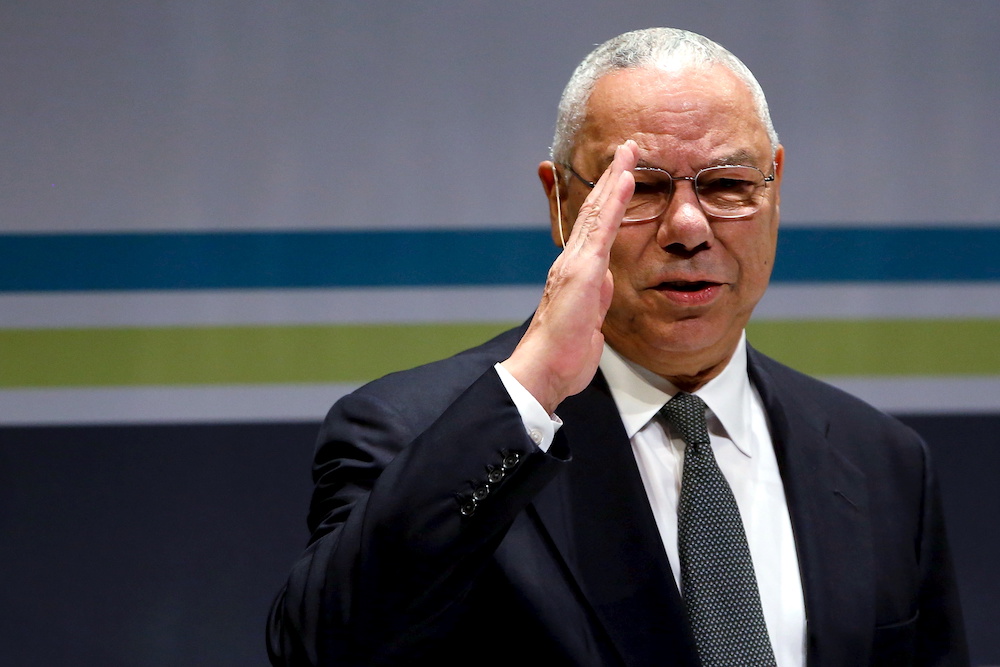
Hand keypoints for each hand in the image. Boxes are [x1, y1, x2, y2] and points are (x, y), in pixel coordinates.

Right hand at [501, 140, 637, 413]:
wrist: (545, 369)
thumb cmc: (564, 354)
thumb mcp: (588, 322)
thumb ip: (596, 299)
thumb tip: (605, 284)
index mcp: (575, 273)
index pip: (595, 228)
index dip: (608, 199)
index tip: (622, 176)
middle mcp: (572, 261)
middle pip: (594, 210)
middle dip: (611, 178)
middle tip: (627, 150)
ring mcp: (576, 263)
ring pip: (597, 211)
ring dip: (615, 178)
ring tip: (629, 152)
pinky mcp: (582, 271)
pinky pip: (602, 228)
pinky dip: (615, 200)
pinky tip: (626, 178)